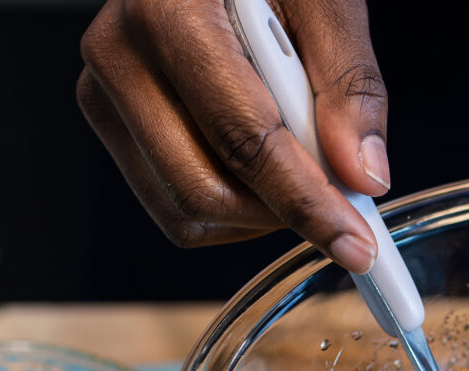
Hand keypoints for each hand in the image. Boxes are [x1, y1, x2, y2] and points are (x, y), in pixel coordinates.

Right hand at [76, 0, 390, 270]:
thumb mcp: (323, 0)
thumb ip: (350, 84)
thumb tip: (363, 175)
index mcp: (168, 12)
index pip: (242, 138)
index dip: (306, 202)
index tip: (357, 246)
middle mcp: (119, 56)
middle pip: (207, 190)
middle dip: (284, 211)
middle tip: (341, 197)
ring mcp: (105, 96)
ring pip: (189, 211)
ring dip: (260, 211)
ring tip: (295, 155)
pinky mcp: (113, 125)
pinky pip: (177, 206)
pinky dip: (233, 206)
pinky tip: (259, 159)